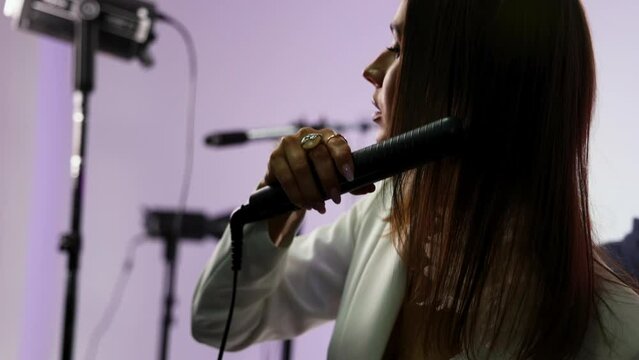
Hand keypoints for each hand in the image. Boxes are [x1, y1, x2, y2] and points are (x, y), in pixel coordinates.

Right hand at [260, 127, 374, 244]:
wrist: (287, 179)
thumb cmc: (316, 175)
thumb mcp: (335, 177)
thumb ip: (351, 182)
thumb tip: (370, 187)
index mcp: (327, 136)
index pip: (338, 143)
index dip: (344, 160)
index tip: (350, 178)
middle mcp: (307, 134)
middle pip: (319, 155)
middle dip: (328, 180)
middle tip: (335, 200)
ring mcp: (288, 143)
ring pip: (302, 167)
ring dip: (312, 191)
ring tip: (319, 207)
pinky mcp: (274, 156)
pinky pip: (286, 176)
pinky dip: (296, 193)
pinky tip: (303, 204)